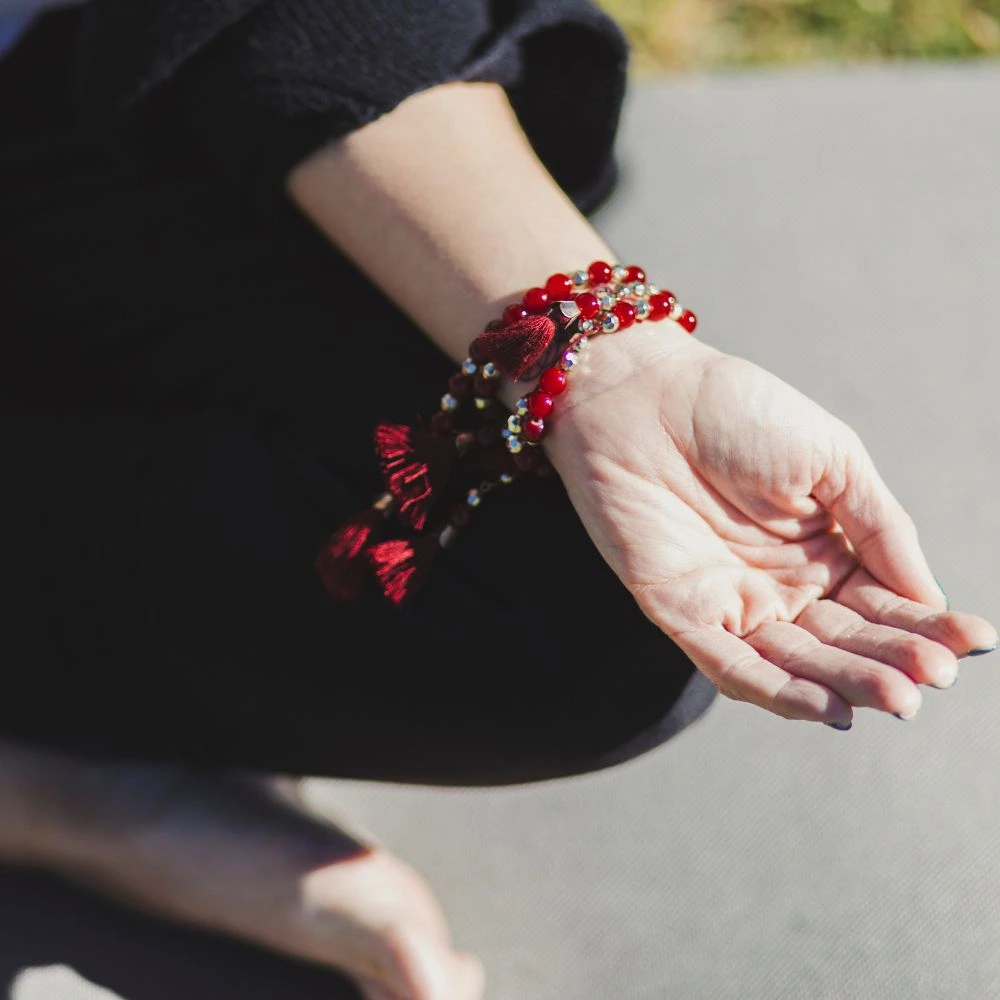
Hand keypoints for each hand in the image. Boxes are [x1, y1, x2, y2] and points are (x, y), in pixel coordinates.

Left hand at [544, 324, 997, 726]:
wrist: (641, 392)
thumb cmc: (735, 410)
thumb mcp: (831, 458)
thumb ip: (880, 527)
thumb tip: (932, 598)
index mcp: (822, 547)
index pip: (882, 602)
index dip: (927, 624)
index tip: (975, 642)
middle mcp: (781, 584)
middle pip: (842, 640)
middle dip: (890, 661)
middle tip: (933, 678)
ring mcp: (731, 602)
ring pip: (794, 662)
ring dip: (844, 684)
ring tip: (897, 697)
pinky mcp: (680, 613)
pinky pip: (730, 664)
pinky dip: (776, 689)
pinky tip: (827, 708)